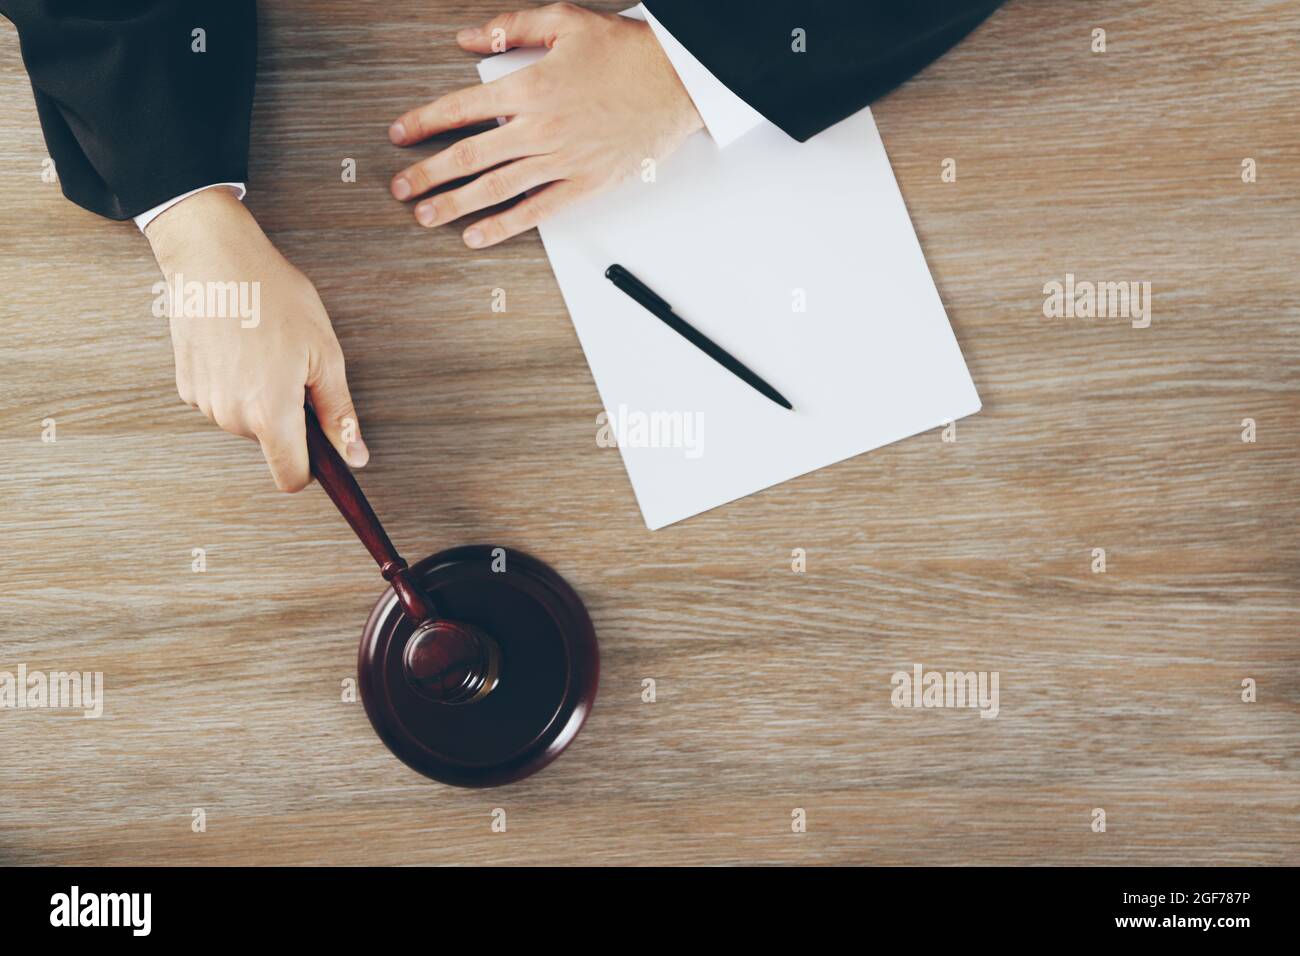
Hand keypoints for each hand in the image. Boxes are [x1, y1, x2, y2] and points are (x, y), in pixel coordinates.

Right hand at [145, 188, 366, 491]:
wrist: (213, 258)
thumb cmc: (275, 298)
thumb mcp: (324, 355)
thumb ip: (338, 414)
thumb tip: (355, 457)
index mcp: (270, 413)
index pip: (290, 477)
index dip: (311, 470)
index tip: (320, 449)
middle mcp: (232, 416)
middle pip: (271, 443)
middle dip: (288, 418)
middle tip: (293, 368)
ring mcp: (204, 402)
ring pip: (246, 422)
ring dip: (261, 398)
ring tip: (264, 351)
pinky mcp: (186, 386)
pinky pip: (222, 402)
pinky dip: (236, 384)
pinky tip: (239, 347)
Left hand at [388, 2, 702, 247]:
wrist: (677, 82)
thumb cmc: (626, 53)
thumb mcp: (564, 20)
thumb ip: (510, 27)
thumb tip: (467, 37)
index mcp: (528, 87)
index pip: (460, 108)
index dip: (423, 123)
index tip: (400, 135)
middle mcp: (539, 128)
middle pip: (469, 156)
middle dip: (428, 174)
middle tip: (401, 188)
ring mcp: (561, 160)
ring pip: (495, 188)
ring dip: (455, 204)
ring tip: (426, 216)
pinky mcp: (584, 183)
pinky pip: (536, 211)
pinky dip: (504, 226)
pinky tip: (478, 236)